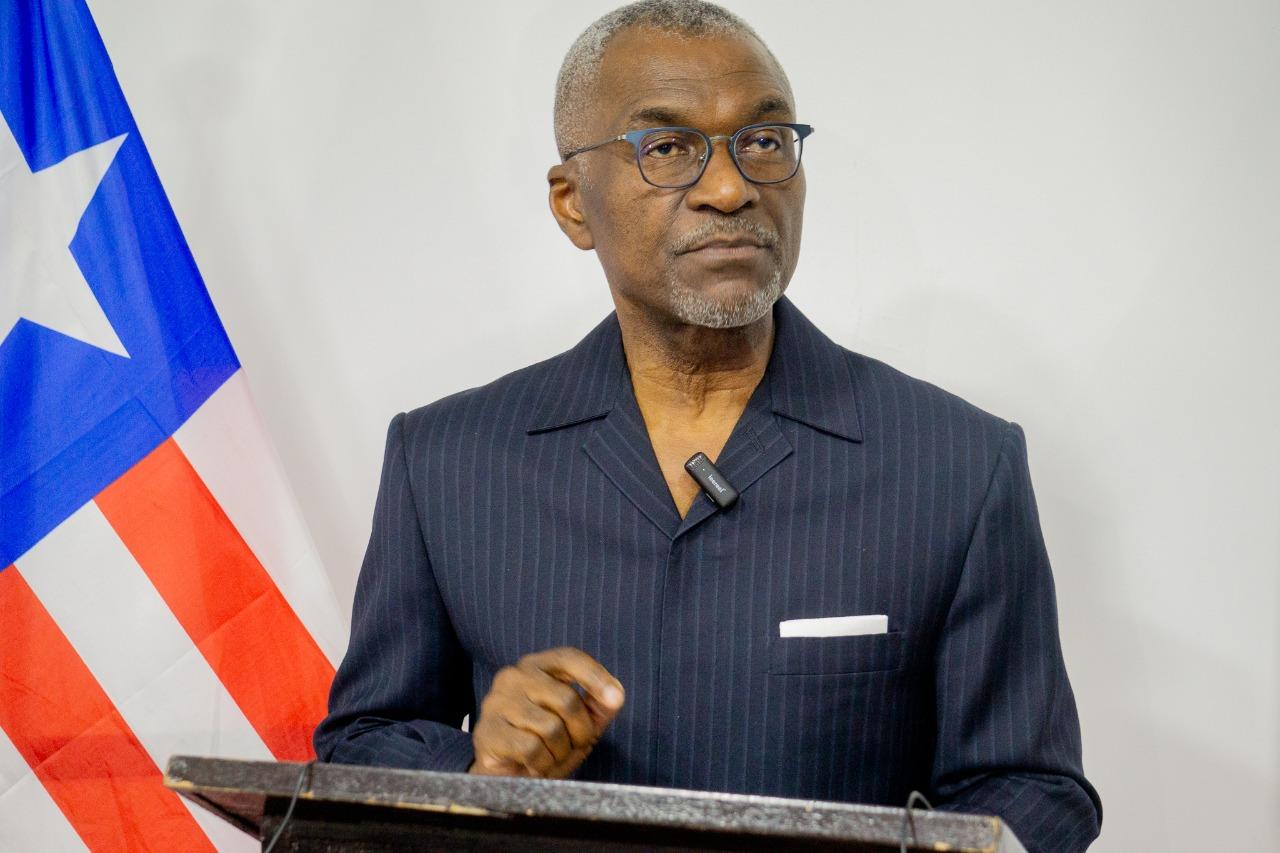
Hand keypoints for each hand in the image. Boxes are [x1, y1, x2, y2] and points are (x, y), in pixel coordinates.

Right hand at [468, 646, 623, 777]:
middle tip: (573, 747)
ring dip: (560, 752)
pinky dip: (541, 764)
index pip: (569, 658)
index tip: (617, 699)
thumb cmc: (545, 744)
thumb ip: (598, 708)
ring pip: (550, 728)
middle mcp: (513, 677)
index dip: (596, 676)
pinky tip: (534, 766)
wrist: (506, 778)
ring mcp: (496, 702)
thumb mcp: (578, 725)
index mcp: (536, 666)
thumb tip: (616, 696)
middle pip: (567, 699)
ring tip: (550, 757)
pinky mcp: (487, 732)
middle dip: (581, 731)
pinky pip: (531, 748)